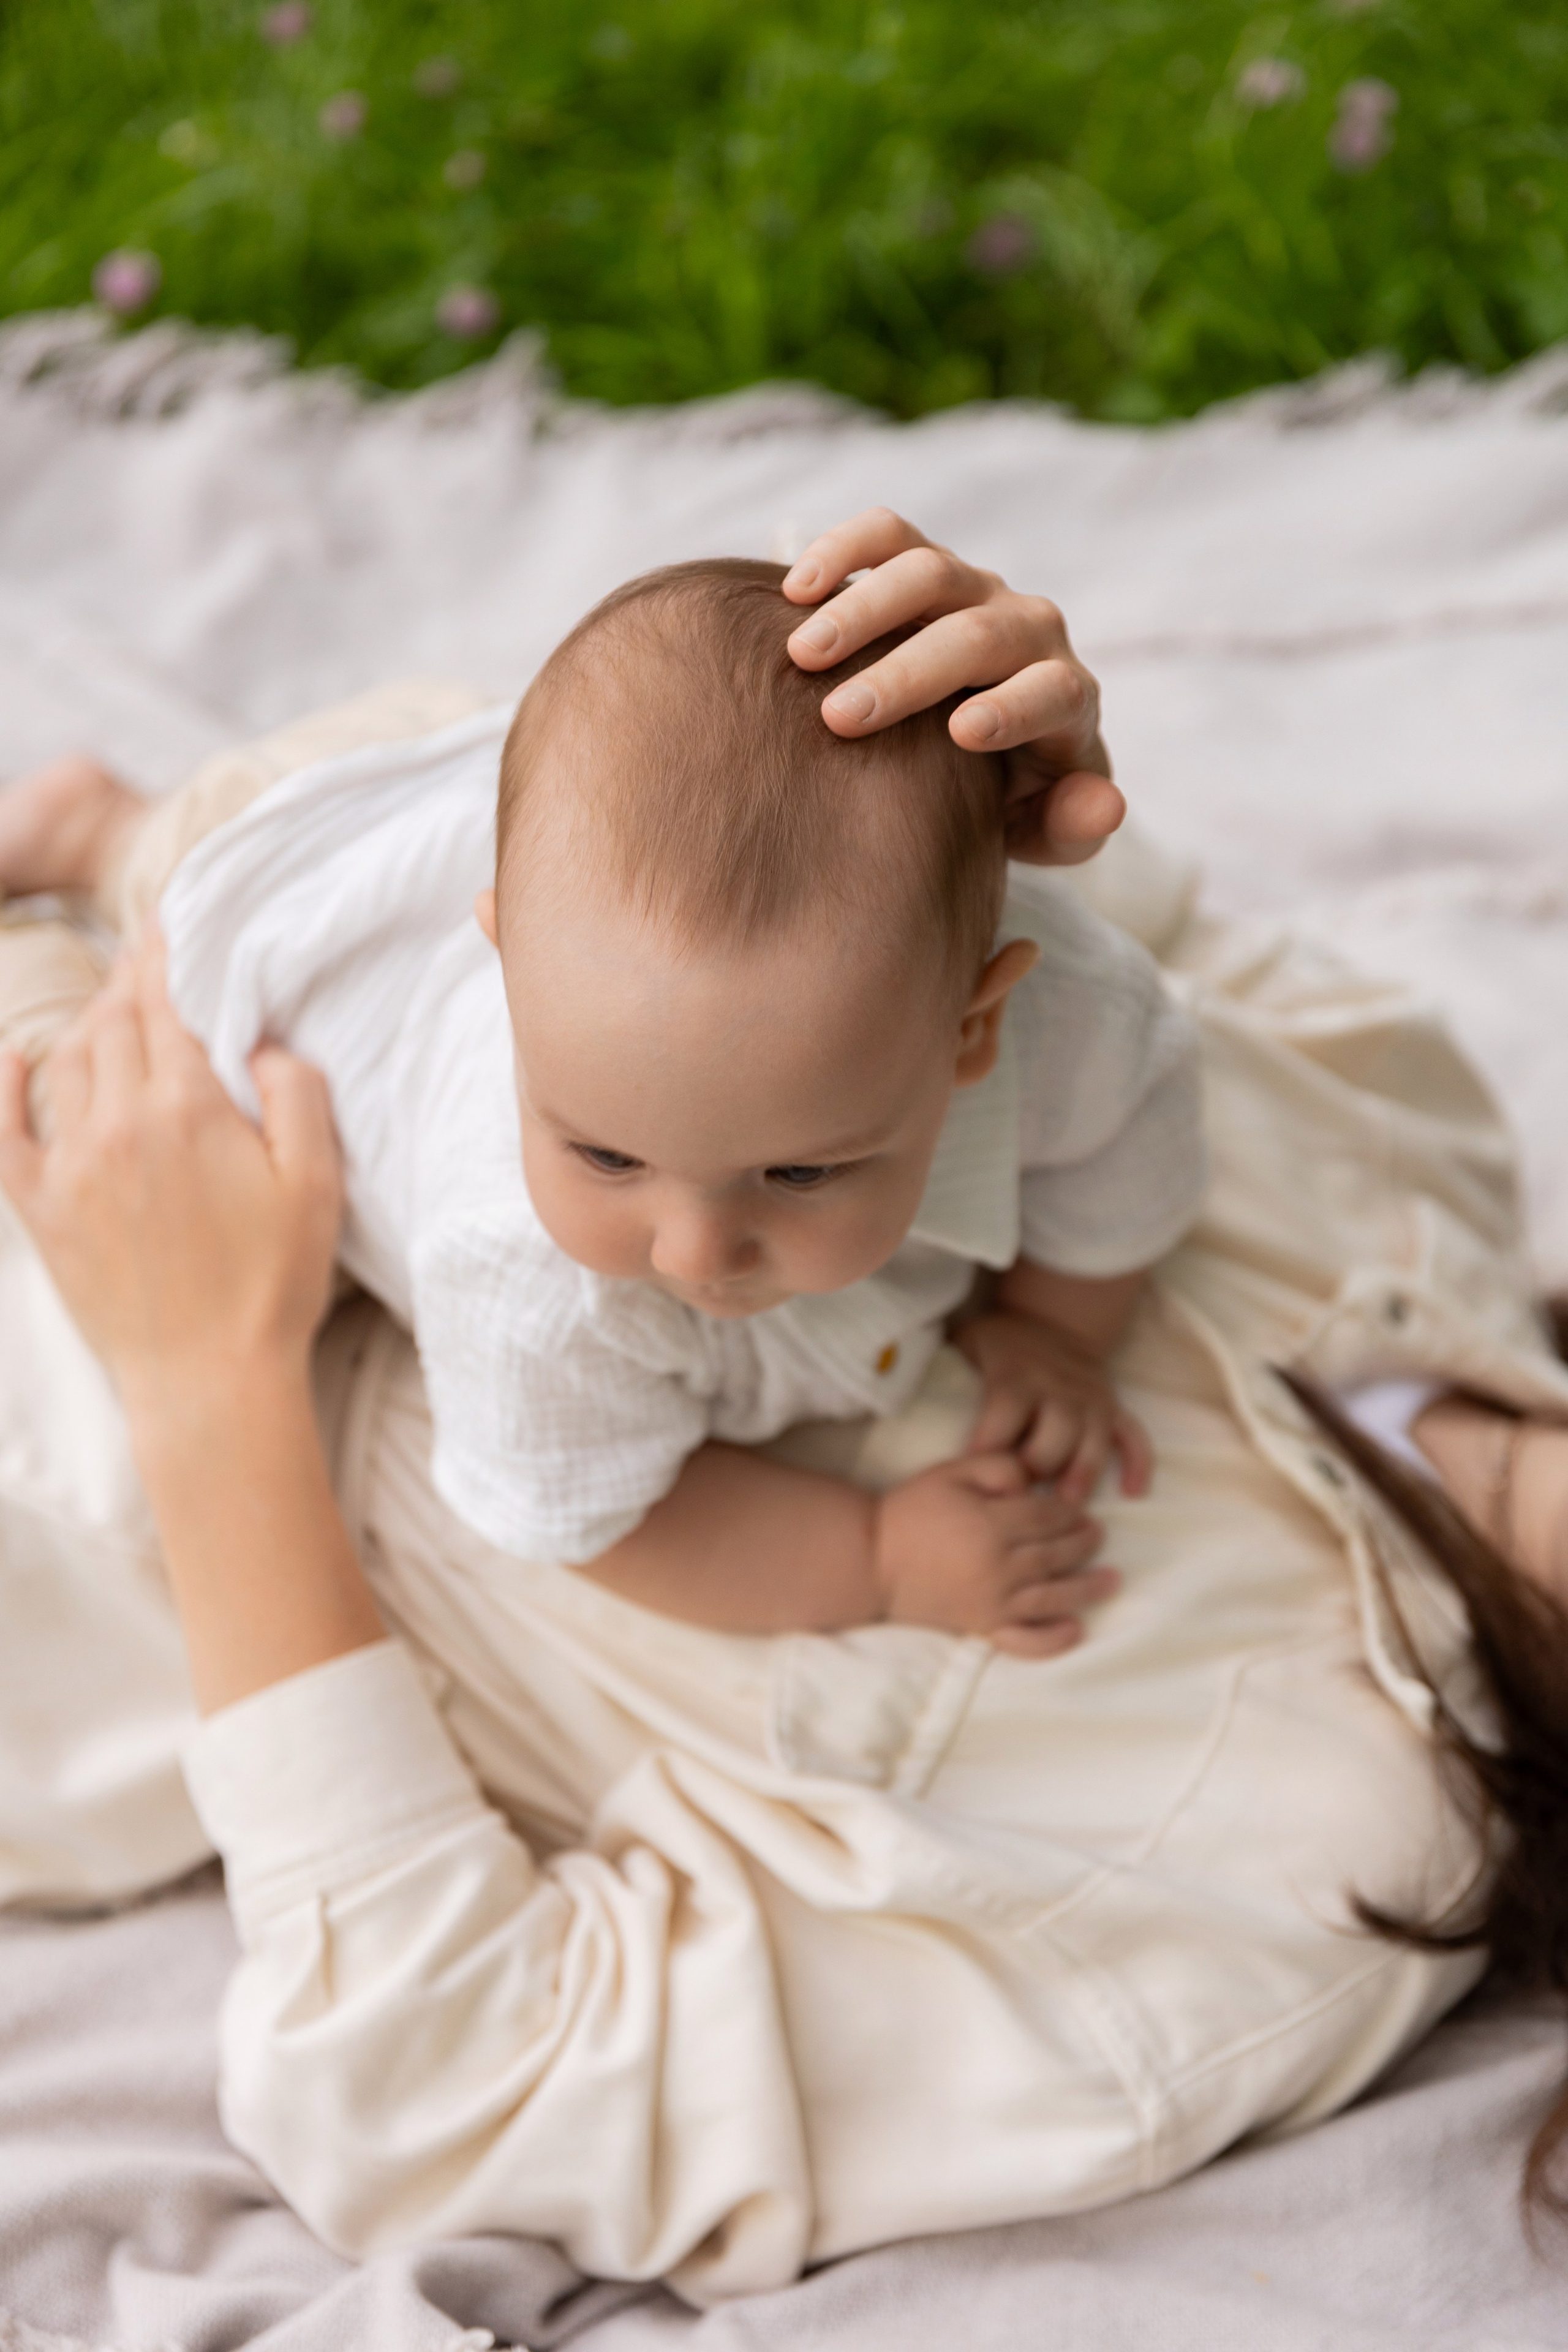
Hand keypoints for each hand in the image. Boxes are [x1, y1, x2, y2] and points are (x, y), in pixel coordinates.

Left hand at [0, 934, 341, 1415]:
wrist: (209, 1380)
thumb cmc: (273, 1285)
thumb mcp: (317, 1182)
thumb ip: (296, 1095)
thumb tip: (261, 1044)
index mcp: (187, 1109)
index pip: (166, 1005)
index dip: (166, 957)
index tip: (168, 927)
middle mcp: (117, 1125)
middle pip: (113, 1024)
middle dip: (129, 982)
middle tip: (145, 962)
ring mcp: (71, 1167)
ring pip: (66, 1063)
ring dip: (88, 1024)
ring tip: (111, 1009)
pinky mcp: (42, 1211)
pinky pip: (6, 1131)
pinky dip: (5, 1085)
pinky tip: (16, 1057)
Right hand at [782, 507, 1121, 864]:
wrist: (985, 736)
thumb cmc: (1012, 793)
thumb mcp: (1048, 826)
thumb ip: (1075, 825)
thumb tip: (1102, 807)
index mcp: (1065, 695)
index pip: (1053, 690)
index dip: (1014, 707)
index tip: (962, 733)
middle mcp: (1027, 629)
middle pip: (978, 634)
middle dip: (908, 671)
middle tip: (839, 717)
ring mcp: (975, 590)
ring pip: (929, 573)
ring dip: (863, 608)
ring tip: (802, 653)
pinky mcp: (924, 563)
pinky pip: (888, 536)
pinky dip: (843, 549)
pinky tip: (795, 589)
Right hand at [873, 1451, 1117, 1658]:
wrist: (871, 1560)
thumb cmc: (911, 1510)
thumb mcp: (951, 1472)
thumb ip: (997, 1467)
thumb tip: (1033, 1482)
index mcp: (991, 1525)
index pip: (1048, 1518)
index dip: (1071, 1514)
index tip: (1083, 1511)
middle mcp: (998, 1567)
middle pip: (1056, 1555)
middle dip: (1084, 1544)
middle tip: (1099, 1536)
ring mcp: (991, 1602)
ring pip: (1052, 1597)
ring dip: (1087, 1588)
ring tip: (1111, 1580)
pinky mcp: (981, 1627)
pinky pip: (1025, 1641)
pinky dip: (1053, 1639)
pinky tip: (1075, 1630)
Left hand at [956, 1310, 1151, 1505]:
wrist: (1052, 1319)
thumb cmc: (1000, 1344)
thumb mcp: (969, 1343)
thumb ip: (949, 1370)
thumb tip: (912, 1401)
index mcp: (1017, 1374)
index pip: (1005, 1409)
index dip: (989, 1442)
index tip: (974, 1472)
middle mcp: (1058, 1387)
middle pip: (1055, 1430)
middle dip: (1039, 1465)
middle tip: (1022, 1497)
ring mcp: (1090, 1398)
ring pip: (1094, 1437)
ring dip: (1084, 1471)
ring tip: (1069, 1505)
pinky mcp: (1113, 1406)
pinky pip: (1133, 1434)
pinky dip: (1139, 1462)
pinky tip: (1134, 1492)